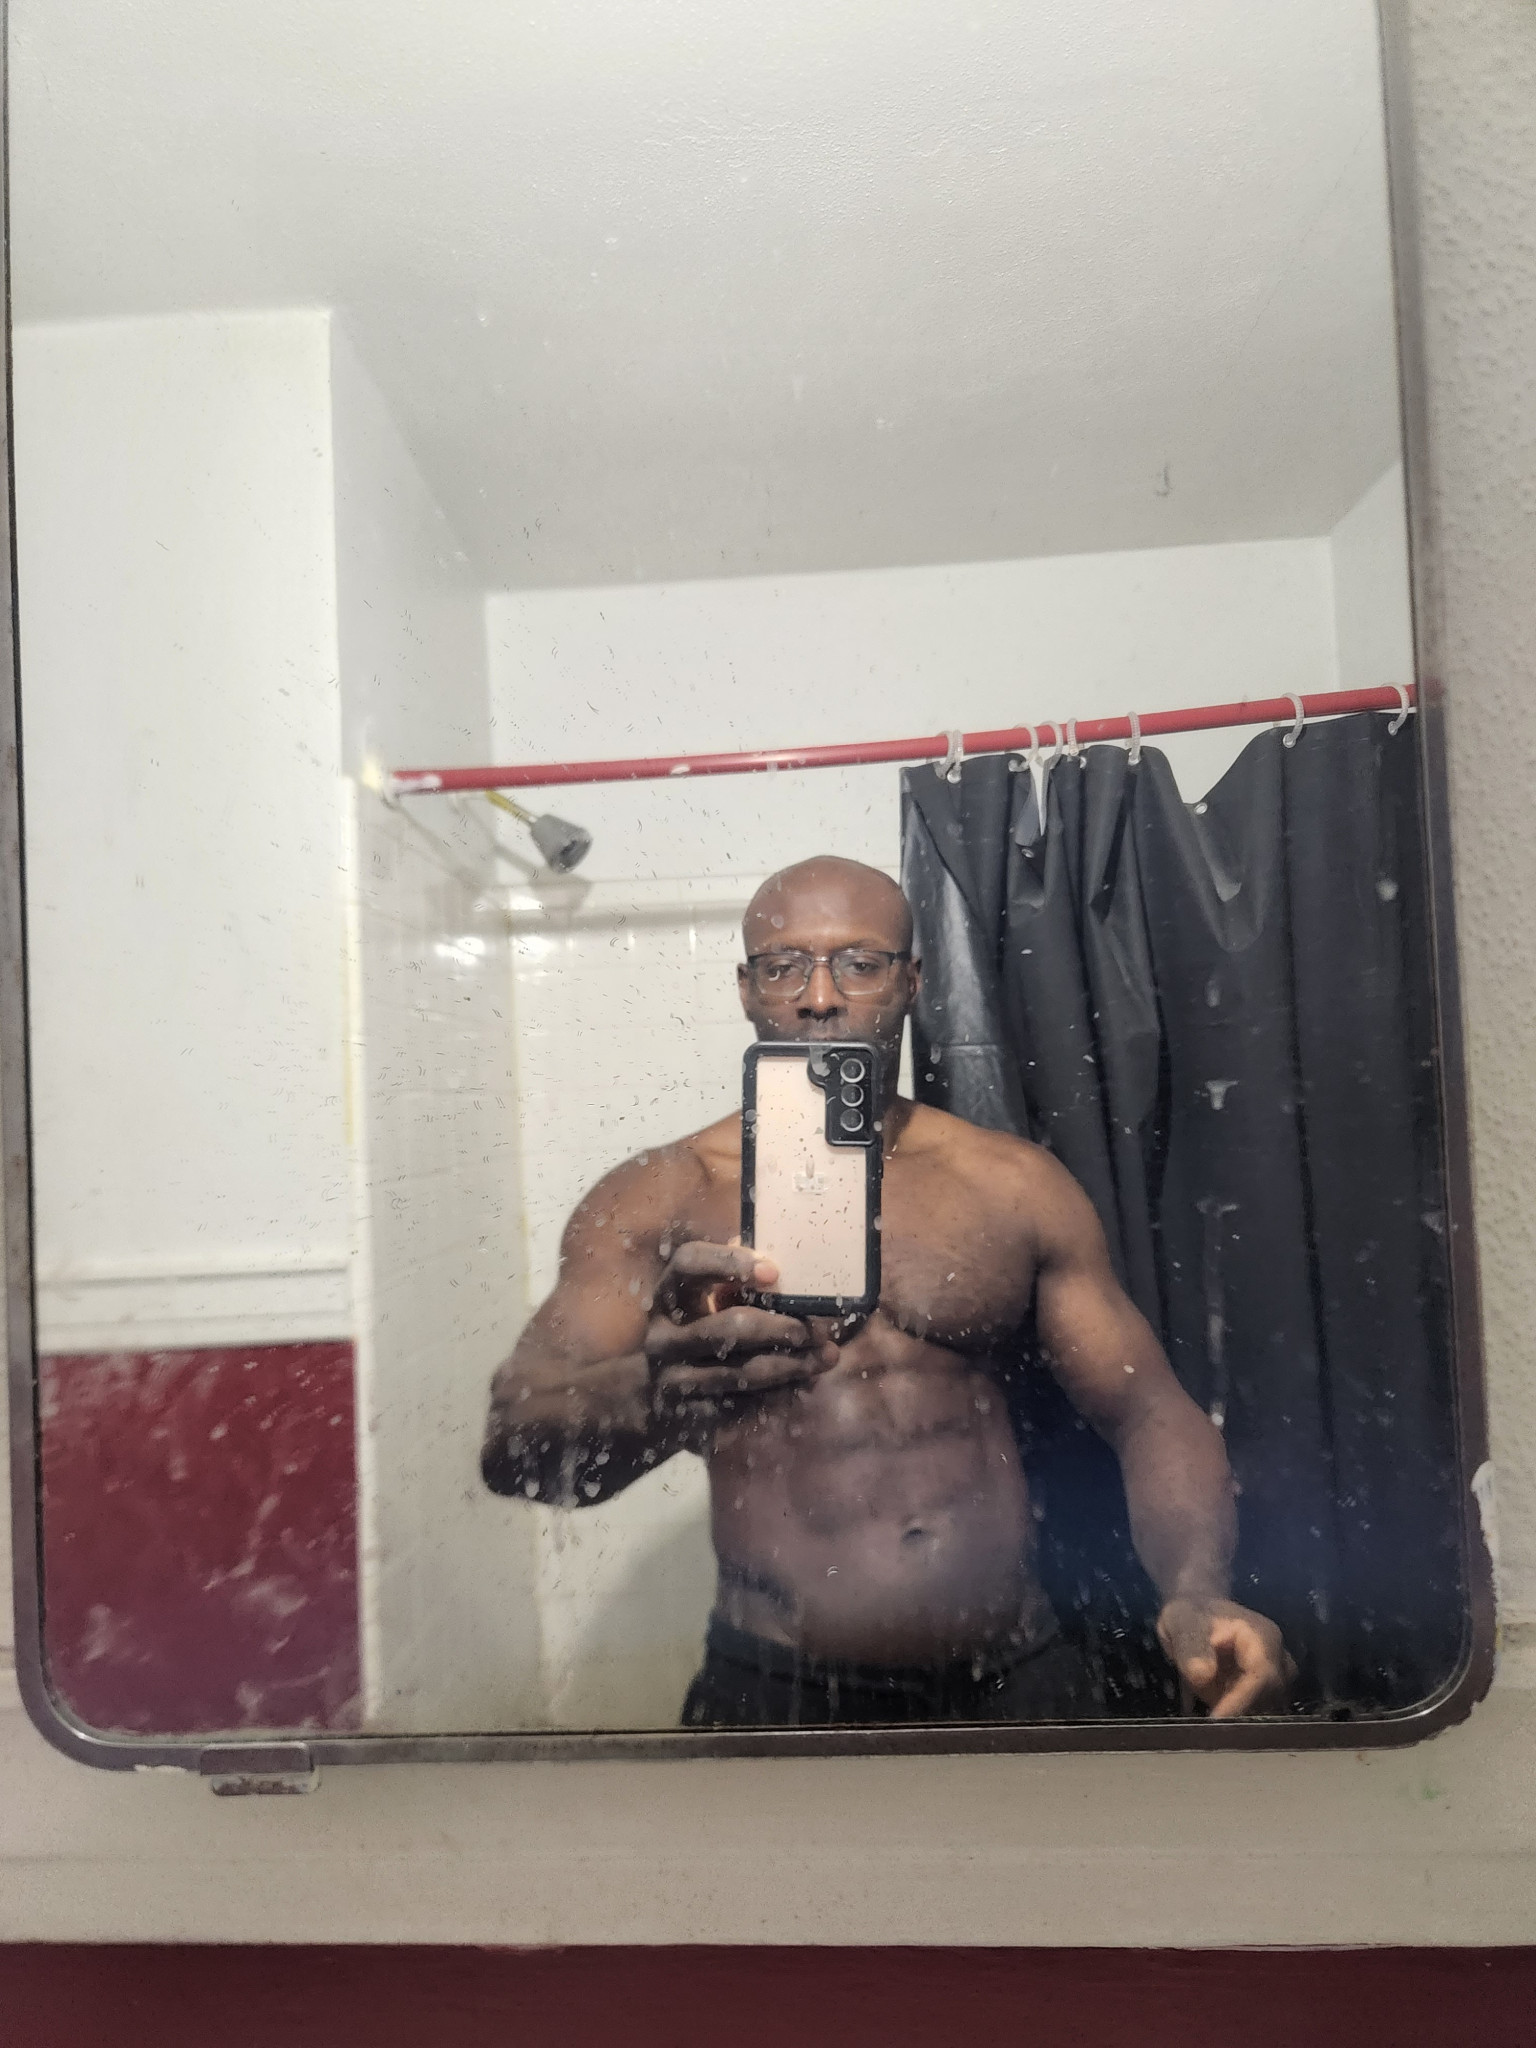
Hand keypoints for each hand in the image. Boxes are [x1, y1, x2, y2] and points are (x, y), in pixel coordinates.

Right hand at [644, 1240, 838, 1435]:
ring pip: (742, 1373)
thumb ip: (737, 1283)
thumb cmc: (700, 1333)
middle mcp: (663, 1338)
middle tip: (819, 1329)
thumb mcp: (706, 1303)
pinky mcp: (691, 1417)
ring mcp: (673, 1381)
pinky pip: (745, 1407)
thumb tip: (784, 1270)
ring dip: (792, 1365)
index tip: (773, 1272)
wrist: (658, 1399)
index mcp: (668, 1296)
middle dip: (781, 1328)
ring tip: (827, 1356)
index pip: (688, 1263)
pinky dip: (780, 1394)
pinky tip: (804, 1382)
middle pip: (727, 1328)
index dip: (728, 1262)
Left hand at [1156, 1596, 1295, 1719]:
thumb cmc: (1190, 1615)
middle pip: (1271, 1697)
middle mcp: (1277, 1659)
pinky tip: (1216, 1725)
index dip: (1242, 1700)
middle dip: (1241, 1714)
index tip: (1217, 1718)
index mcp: (1262, 1636)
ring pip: (1269, 1710)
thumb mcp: (1183, 1623)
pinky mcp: (1266, 1694)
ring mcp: (1274, 1678)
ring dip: (1242, 1721)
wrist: (1196, 1616)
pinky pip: (1260, 1713)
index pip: (1262, 1674)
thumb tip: (1203, 1674)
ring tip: (1212, 1728)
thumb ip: (1192, 1647)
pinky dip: (1239, 1721)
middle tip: (1210, 1728)